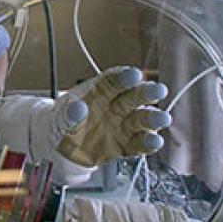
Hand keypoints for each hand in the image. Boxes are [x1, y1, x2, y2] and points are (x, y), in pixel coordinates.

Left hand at [55, 66, 170, 166]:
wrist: (60, 148)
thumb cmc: (61, 124)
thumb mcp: (59, 119)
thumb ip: (69, 115)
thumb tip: (78, 108)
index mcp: (99, 92)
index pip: (113, 81)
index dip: (124, 77)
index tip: (134, 74)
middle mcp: (115, 106)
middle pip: (133, 97)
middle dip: (146, 93)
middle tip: (158, 90)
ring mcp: (122, 126)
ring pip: (141, 119)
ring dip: (153, 118)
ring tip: (163, 118)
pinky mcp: (125, 145)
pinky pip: (138, 144)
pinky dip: (147, 143)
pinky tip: (155, 141)